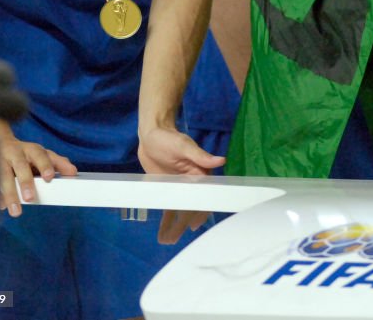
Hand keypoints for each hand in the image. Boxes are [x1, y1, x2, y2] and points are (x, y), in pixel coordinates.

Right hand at [0, 119, 76, 216]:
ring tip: (15, 210)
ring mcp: (0, 160)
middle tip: (31, 198)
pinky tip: (0, 206)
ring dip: (9, 194)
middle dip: (26, 182)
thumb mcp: (43, 155)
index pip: (41, 155)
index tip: (50, 177)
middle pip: (21, 166)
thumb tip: (73, 172)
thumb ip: (58, 163)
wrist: (0, 143)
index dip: (45, 165)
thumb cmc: (26, 154)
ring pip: (3, 176)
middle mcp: (16, 153)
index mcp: (32, 149)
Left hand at [138, 126, 224, 243]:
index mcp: (199, 173)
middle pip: (190, 207)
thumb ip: (200, 156)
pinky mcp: (166, 188)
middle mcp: (191, 183)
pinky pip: (167, 205)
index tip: (194, 225)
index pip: (204, 195)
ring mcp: (178, 187)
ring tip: (166, 241)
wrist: (151, 133)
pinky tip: (162, 231)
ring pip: (179, 210)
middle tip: (172, 238)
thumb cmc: (169, 138)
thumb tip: (221, 161)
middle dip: (183, 224)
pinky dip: (166, 219)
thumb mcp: (184, 145)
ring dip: (174, 225)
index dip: (201, 211)